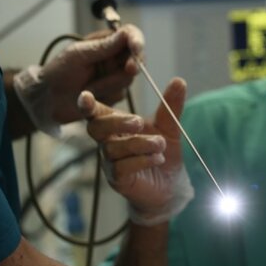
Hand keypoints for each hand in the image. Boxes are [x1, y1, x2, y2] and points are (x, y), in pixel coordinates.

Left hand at [44, 24, 142, 123]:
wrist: (48, 99)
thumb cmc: (59, 71)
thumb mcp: (79, 55)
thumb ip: (104, 47)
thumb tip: (126, 34)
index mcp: (106, 42)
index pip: (130, 35)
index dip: (137, 41)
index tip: (136, 48)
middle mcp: (114, 58)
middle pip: (136, 59)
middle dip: (131, 65)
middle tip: (129, 69)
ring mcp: (115, 76)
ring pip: (127, 79)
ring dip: (109, 83)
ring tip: (89, 87)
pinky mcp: (114, 93)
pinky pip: (120, 94)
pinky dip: (105, 95)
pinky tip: (89, 95)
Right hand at [78, 77, 193, 225]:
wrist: (171, 185)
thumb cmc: (162, 152)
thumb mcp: (170, 126)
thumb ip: (171, 105)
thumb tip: (179, 80)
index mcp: (116, 125)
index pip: (95, 113)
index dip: (87, 105)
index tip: (86, 96)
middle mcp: (108, 142)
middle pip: (97, 128)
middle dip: (117, 122)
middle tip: (140, 122)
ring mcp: (110, 162)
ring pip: (113, 148)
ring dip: (140, 144)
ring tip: (160, 145)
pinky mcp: (118, 179)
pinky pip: (121, 167)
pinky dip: (142, 160)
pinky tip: (157, 158)